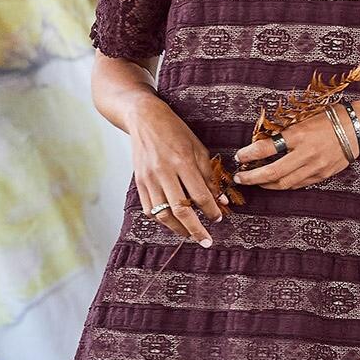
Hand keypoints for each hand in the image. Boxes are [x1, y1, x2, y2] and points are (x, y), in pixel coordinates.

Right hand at [126, 95, 232, 245]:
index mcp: (183, 161)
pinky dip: (162, 220)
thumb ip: (209, 175)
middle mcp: (164, 172)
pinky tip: (173, 222)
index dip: (211, 211)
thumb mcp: (198, 148)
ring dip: (178, 229)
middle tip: (206, 241)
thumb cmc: (175, 131)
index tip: (218, 218)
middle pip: (181, 210)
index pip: (200, 195)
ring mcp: (149, 178)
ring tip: (189, 234)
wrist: (144, 118)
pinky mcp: (139, 182)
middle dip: (195, 229)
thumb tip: (220, 201)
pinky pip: (149, 209)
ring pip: (163, 214)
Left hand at [232, 105, 356, 189]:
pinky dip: (283, 184)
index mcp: (299, 134)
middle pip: (272, 172)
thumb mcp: (305, 118)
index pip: (266, 147)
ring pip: (284, 183)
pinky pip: (298, 184)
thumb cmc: (331, 117)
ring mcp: (315, 167)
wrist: (359, 127)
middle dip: (252, 177)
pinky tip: (275, 182)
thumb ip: (286, 132)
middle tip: (240, 177)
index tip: (239, 156)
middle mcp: (306, 152)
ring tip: (255, 182)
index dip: (249, 154)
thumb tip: (263, 142)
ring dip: (266, 184)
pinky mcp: (322, 175)